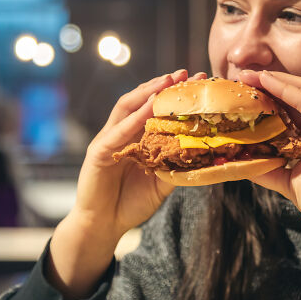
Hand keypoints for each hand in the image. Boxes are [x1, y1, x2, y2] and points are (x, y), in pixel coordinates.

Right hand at [74, 69, 206, 238]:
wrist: (104, 226)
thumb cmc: (131, 204)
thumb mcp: (162, 183)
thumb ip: (175, 165)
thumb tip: (203, 153)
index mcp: (136, 138)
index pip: (155, 110)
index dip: (174, 96)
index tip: (197, 83)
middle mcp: (121, 133)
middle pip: (141, 101)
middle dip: (162, 85)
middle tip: (185, 73)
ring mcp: (108, 140)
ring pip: (127, 108)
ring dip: (147, 93)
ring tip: (167, 81)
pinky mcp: (98, 152)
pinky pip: (117, 132)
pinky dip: (133, 119)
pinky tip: (148, 108)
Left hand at [239, 70, 300, 241]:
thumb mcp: (285, 181)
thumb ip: (266, 169)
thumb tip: (240, 162)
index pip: (285, 111)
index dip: (264, 101)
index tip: (240, 96)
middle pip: (291, 96)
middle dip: (266, 84)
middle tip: (241, 77)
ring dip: (275, 80)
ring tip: (251, 75)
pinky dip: (288, 89)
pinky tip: (268, 81)